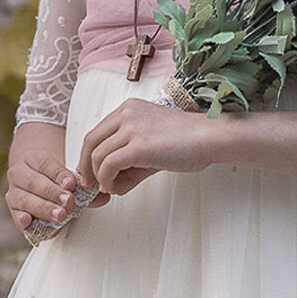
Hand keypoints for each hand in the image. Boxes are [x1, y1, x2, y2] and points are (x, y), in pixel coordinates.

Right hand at [4, 120, 109, 233]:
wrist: (29, 172)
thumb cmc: (50, 175)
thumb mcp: (64, 174)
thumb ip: (84, 187)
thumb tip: (104, 197)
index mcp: (34, 158)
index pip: (47, 165)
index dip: (60, 175)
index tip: (72, 184)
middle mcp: (20, 173)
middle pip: (35, 182)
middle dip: (53, 193)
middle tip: (68, 201)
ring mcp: (13, 190)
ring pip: (25, 198)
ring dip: (43, 207)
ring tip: (60, 214)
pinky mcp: (12, 208)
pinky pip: (15, 214)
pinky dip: (21, 219)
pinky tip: (28, 222)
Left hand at [78, 98, 217, 195]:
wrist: (210, 137)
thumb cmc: (187, 141)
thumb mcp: (151, 146)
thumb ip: (129, 162)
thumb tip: (111, 185)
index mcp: (128, 109)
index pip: (97, 132)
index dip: (89, 155)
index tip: (92, 173)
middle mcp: (126, 114)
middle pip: (90, 141)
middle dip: (86, 166)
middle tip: (91, 185)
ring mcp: (130, 128)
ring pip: (97, 155)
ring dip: (98, 177)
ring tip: (109, 188)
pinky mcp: (137, 146)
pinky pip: (108, 165)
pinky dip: (106, 180)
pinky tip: (115, 188)